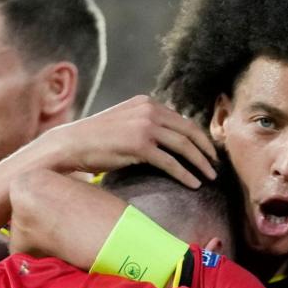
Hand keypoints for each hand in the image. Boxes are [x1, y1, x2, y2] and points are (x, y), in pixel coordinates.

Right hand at [44, 95, 217, 187]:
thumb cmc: (96, 139)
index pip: (183, 119)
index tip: (209, 152)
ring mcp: (144, 127)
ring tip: (211, 177)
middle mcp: (148, 110)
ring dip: (201, 163)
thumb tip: (169, 137)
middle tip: (216, 165)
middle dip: (207, 149)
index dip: (200, 137)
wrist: (70, 144)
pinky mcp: (139, 146)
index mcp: (147, 103)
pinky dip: (185, 174)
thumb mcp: (125, 122)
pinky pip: (171, 162)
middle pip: (189, 131)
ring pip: (184, 146)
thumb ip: (145, 123)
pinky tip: (194, 184)